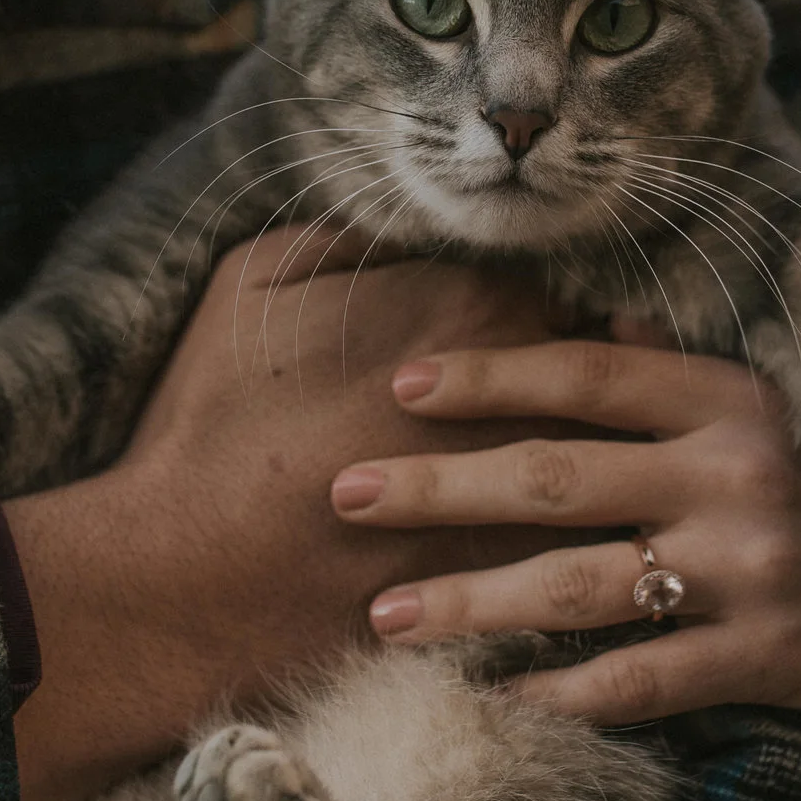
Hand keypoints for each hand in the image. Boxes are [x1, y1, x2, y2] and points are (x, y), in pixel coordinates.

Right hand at [5, 226, 602, 800]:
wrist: (188, 571)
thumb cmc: (214, 419)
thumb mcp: (255, 280)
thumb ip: (349, 236)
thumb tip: (400, 225)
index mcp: (467, 308)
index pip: (558, 286)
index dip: (555, 307)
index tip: (547, 324)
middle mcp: (517, 394)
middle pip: (603, 370)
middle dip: (602, 377)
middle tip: (597, 387)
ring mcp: (525, 490)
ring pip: (612, 459)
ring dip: (612, 456)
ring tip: (608, 465)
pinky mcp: (514, 575)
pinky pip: (588, 547)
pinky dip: (593, 541)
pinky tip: (585, 546)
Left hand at [329, 331, 800, 729]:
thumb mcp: (769, 415)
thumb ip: (678, 368)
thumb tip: (593, 313)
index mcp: (730, 400)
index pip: (586, 374)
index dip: (490, 376)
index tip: (401, 386)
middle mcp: (734, 474)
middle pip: (556, 476)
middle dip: (438, 486)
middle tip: (344, 492)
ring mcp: (747, 569)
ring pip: (579, 584)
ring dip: (472, 601)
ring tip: (385, 612)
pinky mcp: (762, 655)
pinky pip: (639, 680)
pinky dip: (564, 693)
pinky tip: (494, 698)